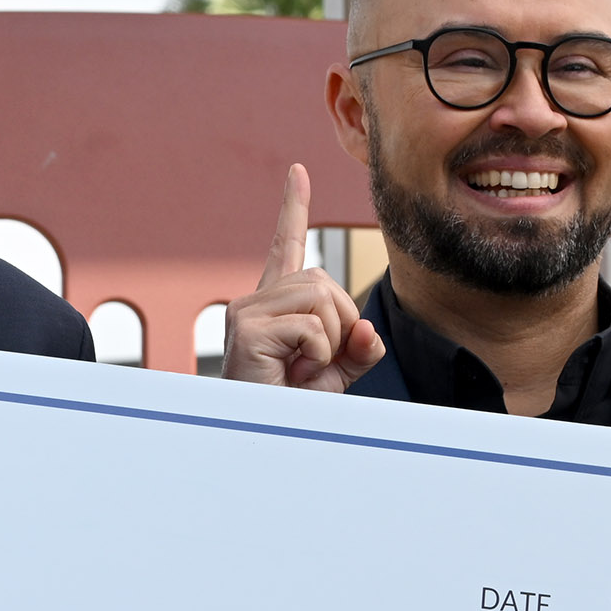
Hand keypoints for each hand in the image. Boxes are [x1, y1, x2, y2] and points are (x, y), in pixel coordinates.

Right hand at [220, 166, 381, 391]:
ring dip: (330, 339)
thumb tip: (365, 328)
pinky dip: (318, 353)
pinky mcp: (246, 328)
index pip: (285, 247)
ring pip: (320, 297)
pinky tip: (293, 370)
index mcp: (271, 305)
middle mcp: (253, 300)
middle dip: (340, 321)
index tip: (298, 172)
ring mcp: (245, 311)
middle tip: (316, 360)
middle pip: (322, 280)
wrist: (259, 438)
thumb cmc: (288, 409)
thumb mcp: (335, 375)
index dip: (293, 208)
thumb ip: (357, 348)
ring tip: (302, 367)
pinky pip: (312, 325)